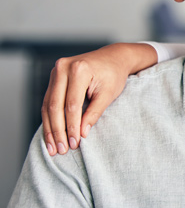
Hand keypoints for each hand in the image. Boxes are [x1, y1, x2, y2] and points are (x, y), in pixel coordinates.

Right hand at [41, 43, 156, 154]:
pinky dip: (49, 119)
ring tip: (52, 148)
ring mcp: (55, 71)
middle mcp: (62, 68)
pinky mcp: (53, 77)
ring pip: (47, 105)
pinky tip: (50, 135)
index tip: (75, 144)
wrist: (113, 57)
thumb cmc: (114, 75)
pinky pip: (48, 101)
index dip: (72, 126)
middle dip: (57, 131)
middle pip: (55, 106)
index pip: (72, 105)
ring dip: (49, 128)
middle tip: (61, 150)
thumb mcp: (108, 94)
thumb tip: (82, 133)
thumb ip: (94, 113)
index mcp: (79, 70)